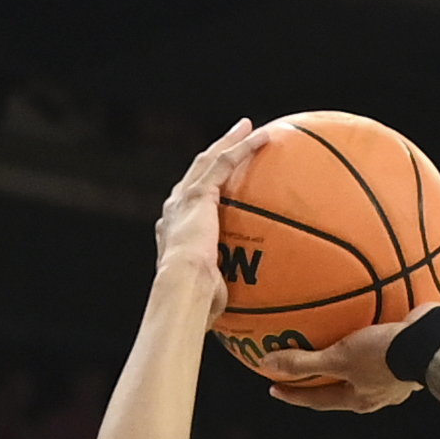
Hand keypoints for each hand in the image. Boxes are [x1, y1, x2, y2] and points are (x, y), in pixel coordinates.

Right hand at [152, 120, 263, 321]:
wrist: (182, 288)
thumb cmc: (196, 303)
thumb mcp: (213, 295)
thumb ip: (227, 291)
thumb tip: (250, 311)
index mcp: (175, 233)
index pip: (190, 206)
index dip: (204, 192)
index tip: (218, 186)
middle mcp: (175, 211)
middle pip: (197, 174)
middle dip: (215, 156)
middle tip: (233, 141)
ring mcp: (184, 200)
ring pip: (209, 160)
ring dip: (230, 142)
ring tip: (249, 127)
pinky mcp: (199, 194)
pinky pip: (225, 163)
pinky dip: (243, 147)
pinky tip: (265, 136)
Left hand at [256, 311, 439, 411]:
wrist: (433, 345)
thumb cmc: (386, 356)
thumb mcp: (340, 358)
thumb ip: (304, 363)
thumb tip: (266, 364)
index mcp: (360, 399)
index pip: (318, 400)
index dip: (294, 394)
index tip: (273, 387)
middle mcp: (379, 391)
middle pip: (343, 385)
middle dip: (322, 376)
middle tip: (300, 367)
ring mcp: (398, 375)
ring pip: (366, 366)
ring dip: (351, 354)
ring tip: (338, 338)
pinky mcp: (412, 353)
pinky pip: (388, 342)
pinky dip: (377, 330)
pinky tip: (374, 311)